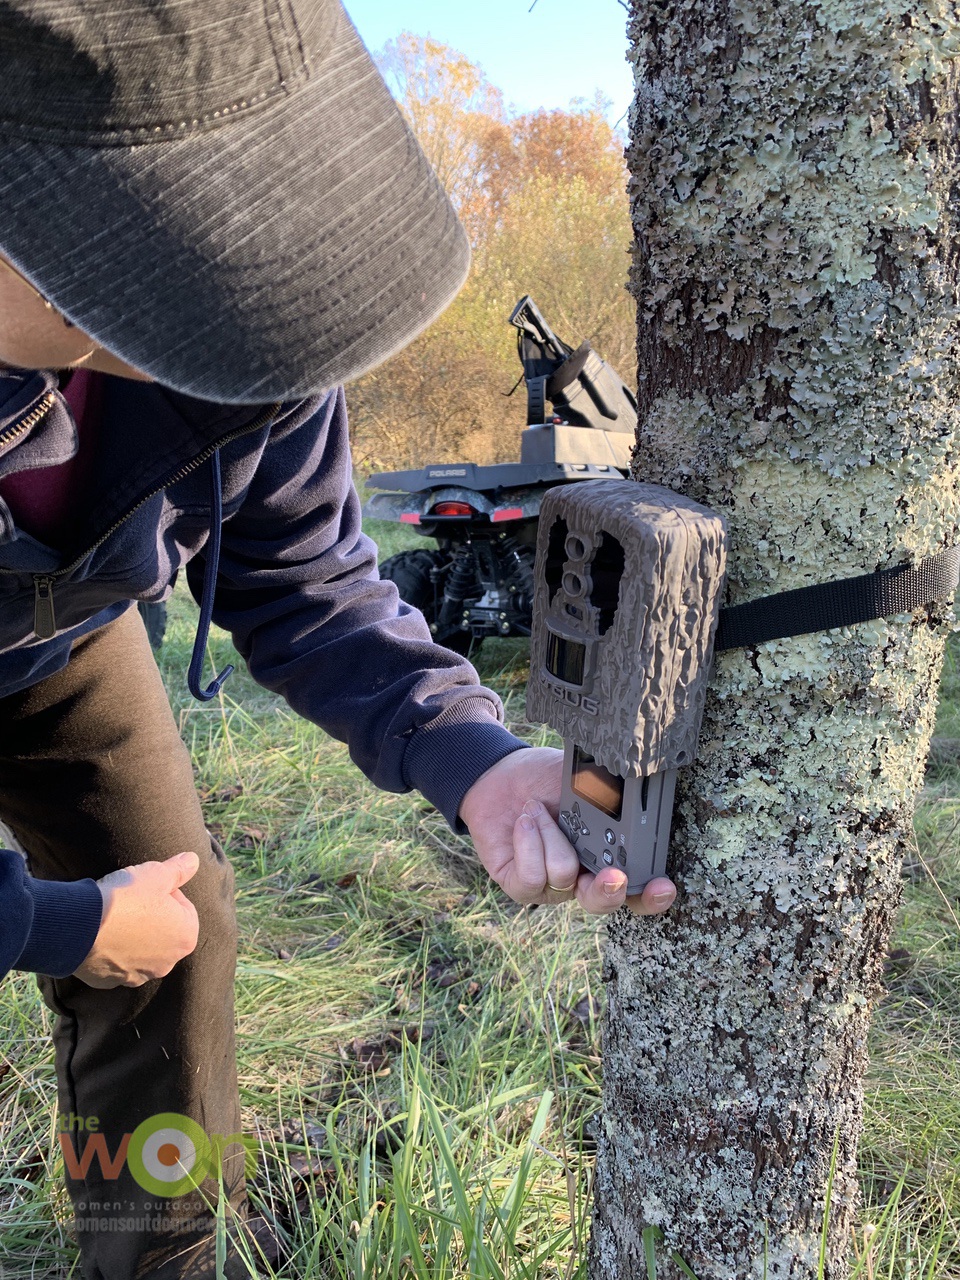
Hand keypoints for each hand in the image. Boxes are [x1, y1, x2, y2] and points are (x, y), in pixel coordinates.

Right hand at [72, 851, 200, 987]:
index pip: (183, 907)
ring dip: (132, 935)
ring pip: (140, 949)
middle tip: (131, 900)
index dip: (165, 892)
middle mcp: (167, 962)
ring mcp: (139, 975)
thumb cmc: (124, 898)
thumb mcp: (156, 874)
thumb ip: (179, 869)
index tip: (147, 887)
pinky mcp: (111, 982)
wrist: (80, 926)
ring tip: (114, 916)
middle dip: (151, 915)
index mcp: (186, 937)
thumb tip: (193, 860)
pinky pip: (116, 962)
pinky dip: (111, 950)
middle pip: (164, 930)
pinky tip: (100, 935)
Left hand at [458, 747, 677, 915]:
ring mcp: (551, 885)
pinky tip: (525, 820)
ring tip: (537, 807)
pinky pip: (531, 877)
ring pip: (564, 876)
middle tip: (613, 875)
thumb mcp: (583, 780)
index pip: (638, 888)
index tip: (664, 886)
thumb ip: (608, 790)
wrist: (500, 776)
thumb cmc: (546, 778)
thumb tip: (630, 787)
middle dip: (610, 890)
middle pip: (605, 902)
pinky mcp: (520, 886)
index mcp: (608, 855)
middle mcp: (583, 877)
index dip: (654, 895)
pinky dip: (529, 842)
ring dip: (551, 833)